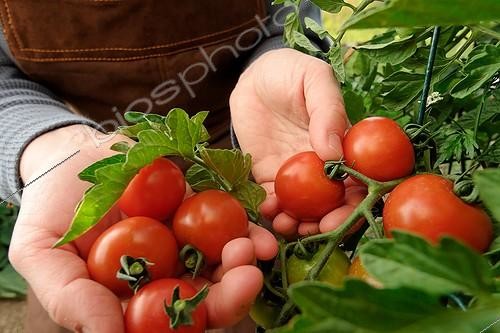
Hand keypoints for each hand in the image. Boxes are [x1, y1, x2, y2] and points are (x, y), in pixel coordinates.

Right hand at [8, 125, 277, 331]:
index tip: (210, 312)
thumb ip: (70, 297)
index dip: (194, 320)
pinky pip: (230, 216)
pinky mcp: (201, 203)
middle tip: (248, 276)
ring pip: (225, 257)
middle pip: (207, 294)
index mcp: (136, 294)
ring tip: (255, 247)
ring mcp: (188, 238)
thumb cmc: (53, 210)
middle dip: (232, 292)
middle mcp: (168, 271)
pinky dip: (248, 223)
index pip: (170, 321)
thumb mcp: (42, 254)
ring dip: (246, 257)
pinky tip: (258, 226)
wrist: (70, 158)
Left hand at [230, 48, 366, 236]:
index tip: (345, 214)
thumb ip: (329, 111)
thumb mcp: (314, 79)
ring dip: (299, 223)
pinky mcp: (268, 175)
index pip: (358, 179)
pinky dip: (272, 211)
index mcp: (342, 144)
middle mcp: (322, 164)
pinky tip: (269, 212)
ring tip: (288, 226)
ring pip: (303, 208)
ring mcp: (295, 173)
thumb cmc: (290, 71)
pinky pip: (272, 199)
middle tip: (317, 230)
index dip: (356, 202)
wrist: (253, 76)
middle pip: (332, 202)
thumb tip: (335, 154)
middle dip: (328, 222)